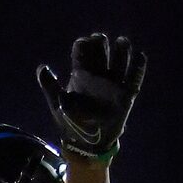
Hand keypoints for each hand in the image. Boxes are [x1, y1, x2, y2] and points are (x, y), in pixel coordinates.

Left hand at [36, 33, 145, 162]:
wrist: (87, 143)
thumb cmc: (70, 123)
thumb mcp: (57, 105)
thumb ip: (50, 86)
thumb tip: (41, 67)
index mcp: (80, 75)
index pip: (83, 52)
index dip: (84, 44)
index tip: (84, 43)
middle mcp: (97, 76)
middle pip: (101, 52)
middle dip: (101, 43)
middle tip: (100, 39)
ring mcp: (112, 84)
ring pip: (119, 61)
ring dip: (122, 50)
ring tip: (122, 41)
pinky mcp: (125, 95)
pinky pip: (134, 79)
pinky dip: (139, 68)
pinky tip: (140, 57)